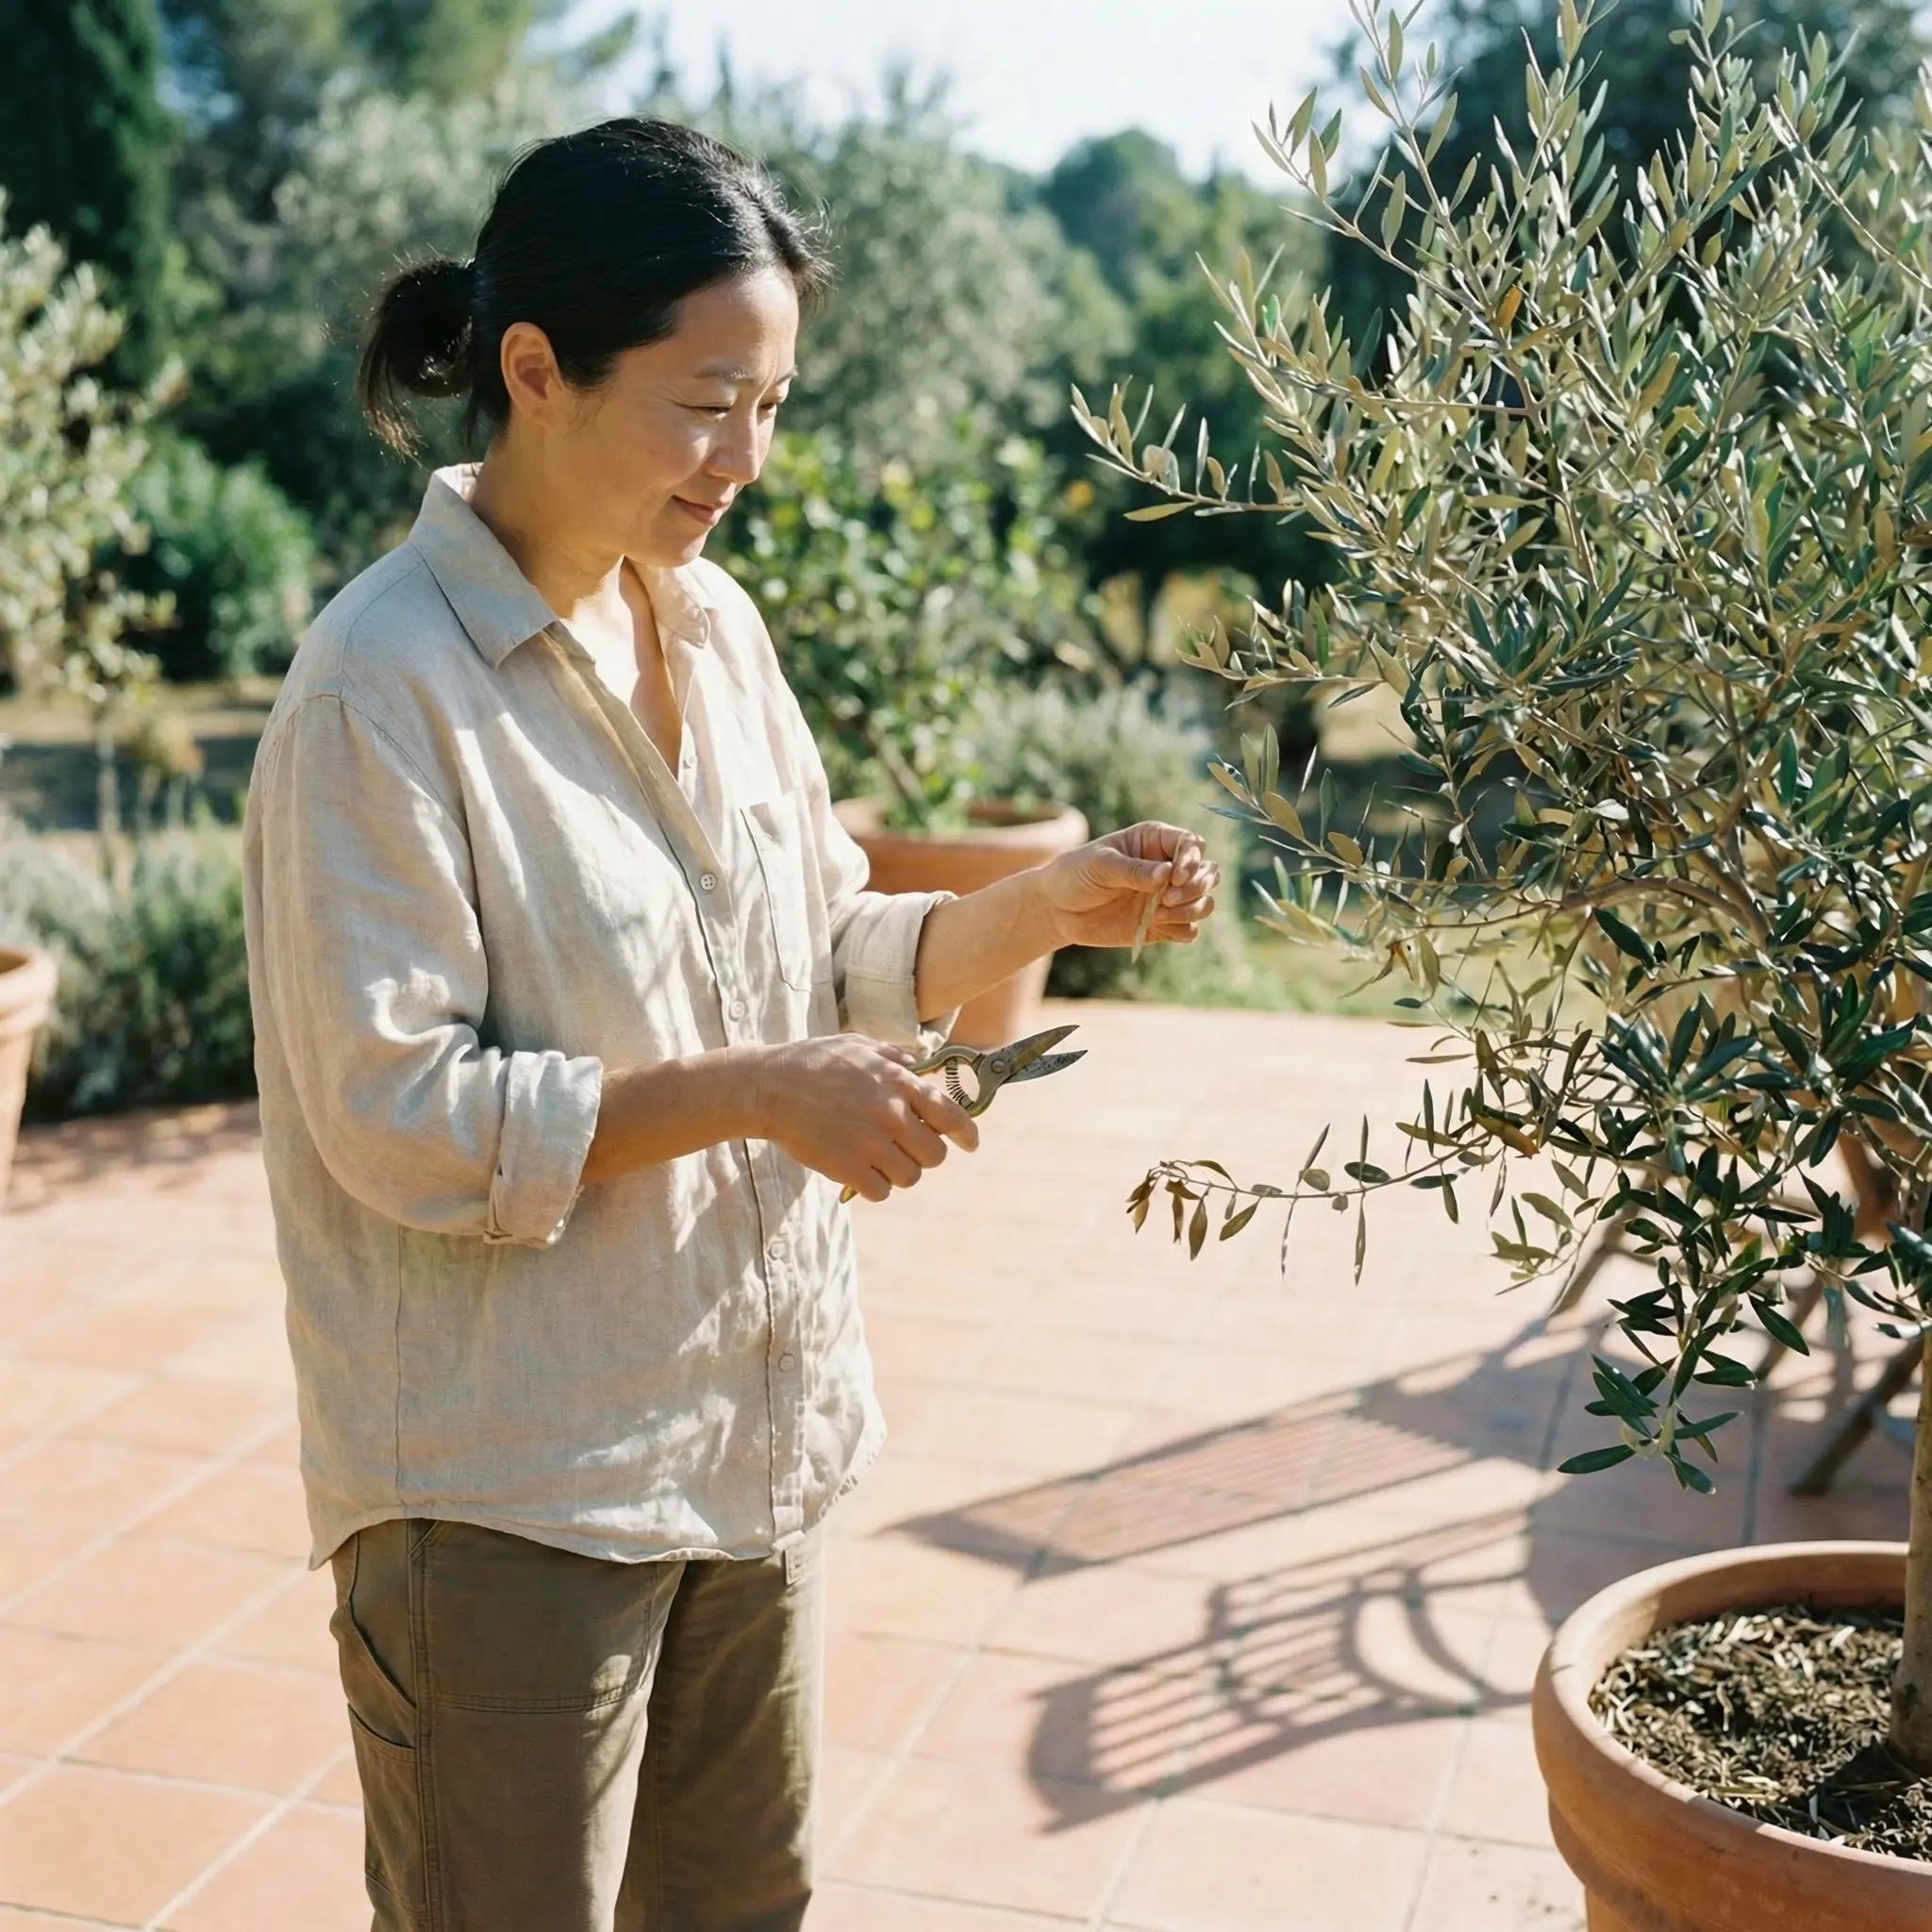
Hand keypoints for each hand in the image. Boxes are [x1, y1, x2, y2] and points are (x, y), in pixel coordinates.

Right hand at [752, 1035, 980, 1202]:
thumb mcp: (859, 1046)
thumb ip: (893, 1058)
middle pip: (934, 1155)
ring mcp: (872, 1143)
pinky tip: (857, 1170)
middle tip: (901, 1148)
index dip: (966, 1134)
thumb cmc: (812, 1063)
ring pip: (910, 1176)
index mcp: (899, 1082)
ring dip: (896, 1171)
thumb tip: (918, 1066)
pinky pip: (881, 1191)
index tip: (969, 1144)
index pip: (952, 1115)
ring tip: (874, 1157)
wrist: (768, 1089)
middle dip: (922, 1154)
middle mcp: (892, 1113)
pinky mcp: (849, 1168)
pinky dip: (873, 1186)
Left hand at [1039, 823, 1220, 950]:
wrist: (1055, 909)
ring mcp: (1167, 897)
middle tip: (1167, 899)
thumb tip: (1166, 876)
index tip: (1175, 877)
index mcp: (1155, 841)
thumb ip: (1134, 871)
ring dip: (1192, 909)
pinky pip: (1190, 930)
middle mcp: (1168, 868)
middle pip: (1208, 873)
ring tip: (1159, 915)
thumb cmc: (1074, 874)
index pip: (1193, 844)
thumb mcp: (1100, 865)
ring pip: (1205, 902)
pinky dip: (1183, 929)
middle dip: (1196, 886)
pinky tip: (1157, 926)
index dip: (1192, 859)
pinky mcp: (1162, 925)